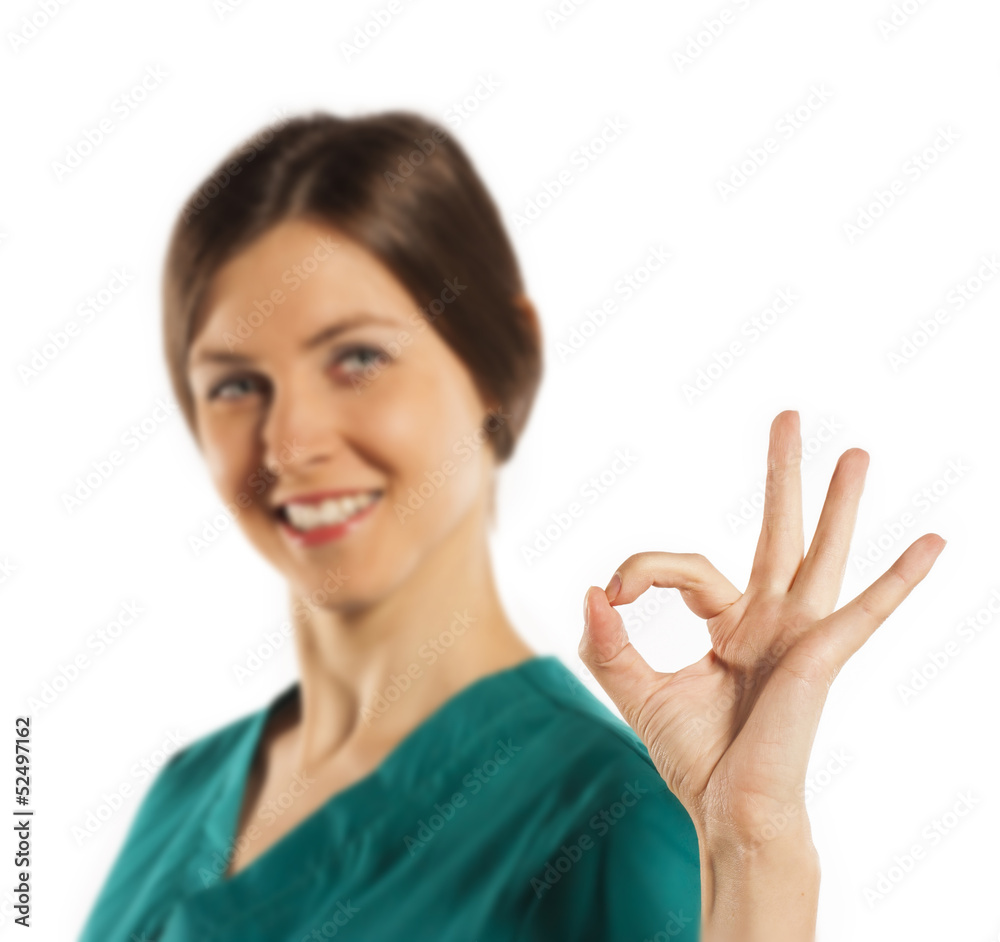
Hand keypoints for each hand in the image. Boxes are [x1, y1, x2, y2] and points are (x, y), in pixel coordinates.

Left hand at [578, 410, 946, 848]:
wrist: (728, 813)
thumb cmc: (695, 758)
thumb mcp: (637, 691)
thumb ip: (608, 644)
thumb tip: (591, 591)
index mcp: (730, 624)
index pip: (685, 567)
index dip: (643, 570)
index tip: (614, 594)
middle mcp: (769, 621)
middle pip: (778, 532)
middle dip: (783, 474)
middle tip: (788, 415)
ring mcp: (799, 635)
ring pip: (822, 553)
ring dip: (838, 503)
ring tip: (855, 452)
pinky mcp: (820, 657)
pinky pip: (867, 611)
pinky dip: (901, 579)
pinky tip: (933, 542)